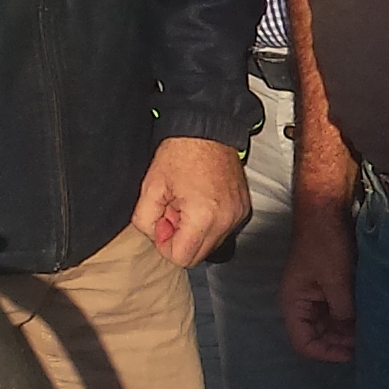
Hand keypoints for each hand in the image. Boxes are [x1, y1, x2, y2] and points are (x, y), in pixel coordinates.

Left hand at [138, 136, 249, 264]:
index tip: (163, 221)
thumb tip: (157, 236)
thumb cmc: (181, 152)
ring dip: (195, 230)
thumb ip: (145, 221)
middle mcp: (226, 219)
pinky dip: (209, 221)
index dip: (165, 243)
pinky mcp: (243, 208)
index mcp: (203, 217)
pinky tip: (200, 200)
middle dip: (181, 238)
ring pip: (211, 243)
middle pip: (198, 255)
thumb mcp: (150, 187)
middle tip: (173, 211)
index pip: (182, 258)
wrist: (206, 129)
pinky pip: (222, 229)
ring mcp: (238, 214)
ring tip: (187, 202)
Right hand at [280, 206, 357, 362]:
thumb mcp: (335, 280)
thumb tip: (353, 333)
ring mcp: (316, 293)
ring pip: (330, 324)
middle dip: (340, 342)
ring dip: (347, 329)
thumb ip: (343, 311)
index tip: (351, 353)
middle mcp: (302, 302)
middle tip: (367, 342)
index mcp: (294, 303)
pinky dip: (351, 315)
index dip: (326, 352)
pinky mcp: (330, 284)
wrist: (327, 210)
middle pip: (319, 335)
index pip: (304, 343)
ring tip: (370, 331)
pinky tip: (368, 315)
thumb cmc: (324, 242)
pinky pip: (338, 309)